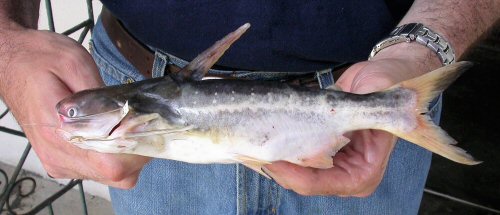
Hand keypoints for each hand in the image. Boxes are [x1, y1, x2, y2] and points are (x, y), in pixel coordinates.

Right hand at [0, 27, 149, 188]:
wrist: (10, 63)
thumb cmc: (40, 59)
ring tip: (125, 124)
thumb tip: (127, 116)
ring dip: (126, 154)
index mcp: (60, 133)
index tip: (144, 126)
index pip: (111, 164)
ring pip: (109, 176)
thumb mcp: (75, 63)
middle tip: (140, 123)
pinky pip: (97, 170)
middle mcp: (57, 154)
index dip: (136, 150)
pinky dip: (112, 155)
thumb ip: (100, 95)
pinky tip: (110, 132)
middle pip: (115, 174)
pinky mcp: (60, 161)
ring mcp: (58, 161)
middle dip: (137, 152)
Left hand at [263, 44, 440, 195]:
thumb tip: (366, 110)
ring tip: (255, 149)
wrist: (381, 77)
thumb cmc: (384, 85)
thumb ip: (373, 108)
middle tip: (255, 153)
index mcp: (366, 170)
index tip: (272, 159)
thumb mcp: (378, 93)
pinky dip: (281, 153)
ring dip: (277, 163)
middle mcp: (350, 174)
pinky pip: (297, 161)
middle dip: (281, 171)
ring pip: (298, 175)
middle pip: (307, 184)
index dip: (296, 175)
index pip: (324, 184)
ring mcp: (335, 166)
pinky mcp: (322, 155)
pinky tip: (266, 142)